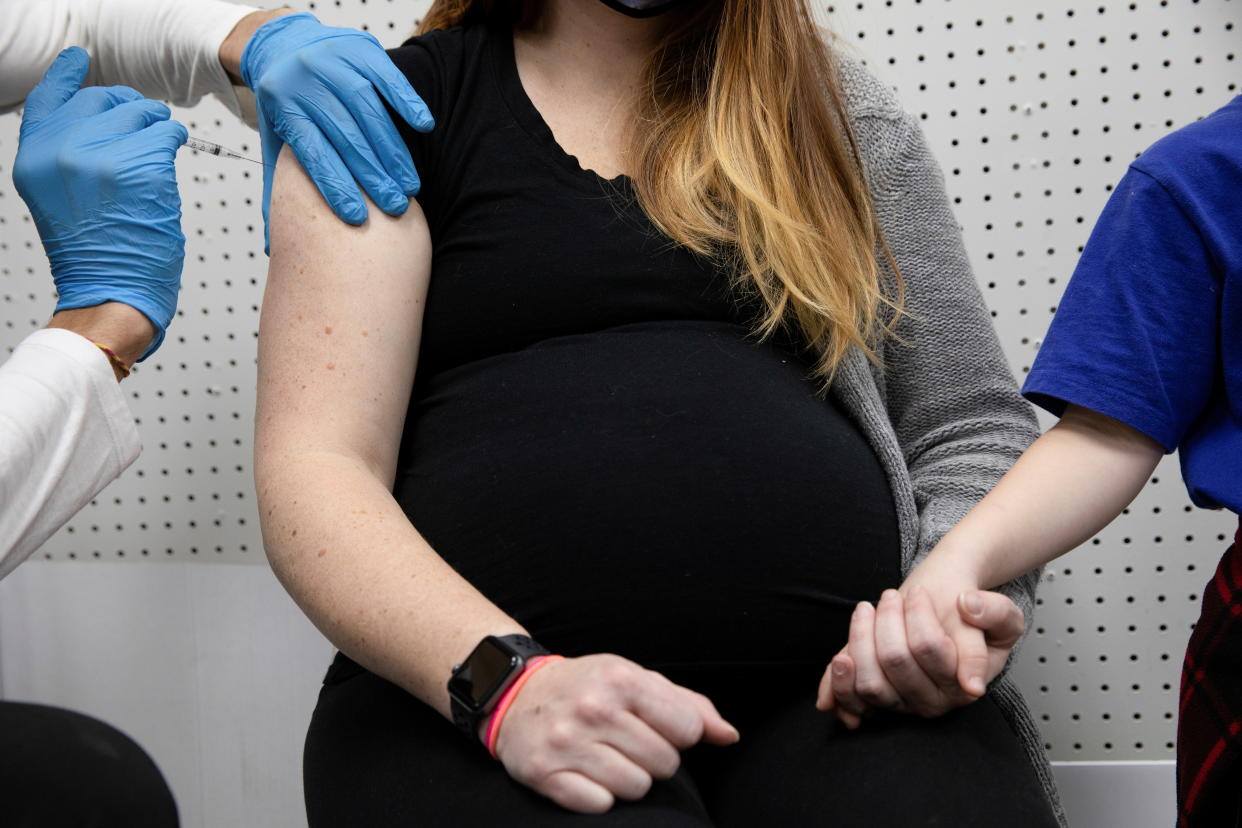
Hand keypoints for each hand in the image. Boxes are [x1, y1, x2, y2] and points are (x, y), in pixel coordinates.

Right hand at [13, 47, 186, 361]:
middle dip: (129, 108)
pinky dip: (174, 142)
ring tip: (159, 147)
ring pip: (141, 114)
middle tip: (144, 124)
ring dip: (158, 126)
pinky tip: (171, 155)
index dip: (67, 77)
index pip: (47, 98)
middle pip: (102, 100)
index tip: (79, 61)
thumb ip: (66, 154)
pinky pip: (166, 134)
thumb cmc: (95, 255)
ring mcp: (100, 158)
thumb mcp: (57, 197)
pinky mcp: (140, 168)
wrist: (112, 294)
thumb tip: (98, 119)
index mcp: (33, 158)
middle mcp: (61, 152)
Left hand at [239, 12, 434, 245]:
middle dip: (372, 176)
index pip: (314, 152)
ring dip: (392, 150)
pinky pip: (388, 78)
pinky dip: (407, 102)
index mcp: (284, 105)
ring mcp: (334, 60)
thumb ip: (276, 187)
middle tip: (395, 207)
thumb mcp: (274, 140)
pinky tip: (423, 128)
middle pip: (345, 136)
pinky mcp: (361, 48)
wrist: (285, 45)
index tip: (358, 219)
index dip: (336, 187)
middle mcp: (307, 80)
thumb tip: (272, 245)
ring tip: (409, 184)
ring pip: (368, 110)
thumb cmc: (286, 103)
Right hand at [493, 654, 738, 813]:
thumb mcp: (636, 679)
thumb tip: (728, 736)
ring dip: (627, 779)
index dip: (678, 734)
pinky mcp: (543, 773)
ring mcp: (566, 742)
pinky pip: (599, 805)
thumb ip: (688, 705)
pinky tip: (584, 773)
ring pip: (635, 788)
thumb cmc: (589, 687)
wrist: (516, 694)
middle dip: (653, 758)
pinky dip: (597, 796)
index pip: (688, 729)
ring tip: (605, 757)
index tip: (656, 727)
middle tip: (626, 743)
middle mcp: (593, 708)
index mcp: (621, 678)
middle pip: (664, 763)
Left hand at [816, 580, 1023, 726]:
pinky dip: (837, 685)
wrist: (945, 618)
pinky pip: (851, 702)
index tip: (917, 593)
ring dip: (860, 639)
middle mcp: (931, 702)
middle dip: (887, 619)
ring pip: (870, 681)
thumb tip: (970, 610)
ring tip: (865, 609)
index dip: (917, 614)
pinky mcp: (874, 702)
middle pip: (894, 661)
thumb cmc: (969, 617)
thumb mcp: (1002, 614)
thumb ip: (996, 612)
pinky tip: (840, 660)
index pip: (928, 648)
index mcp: (962, 684)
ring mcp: (901, 705)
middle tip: (891, 595)